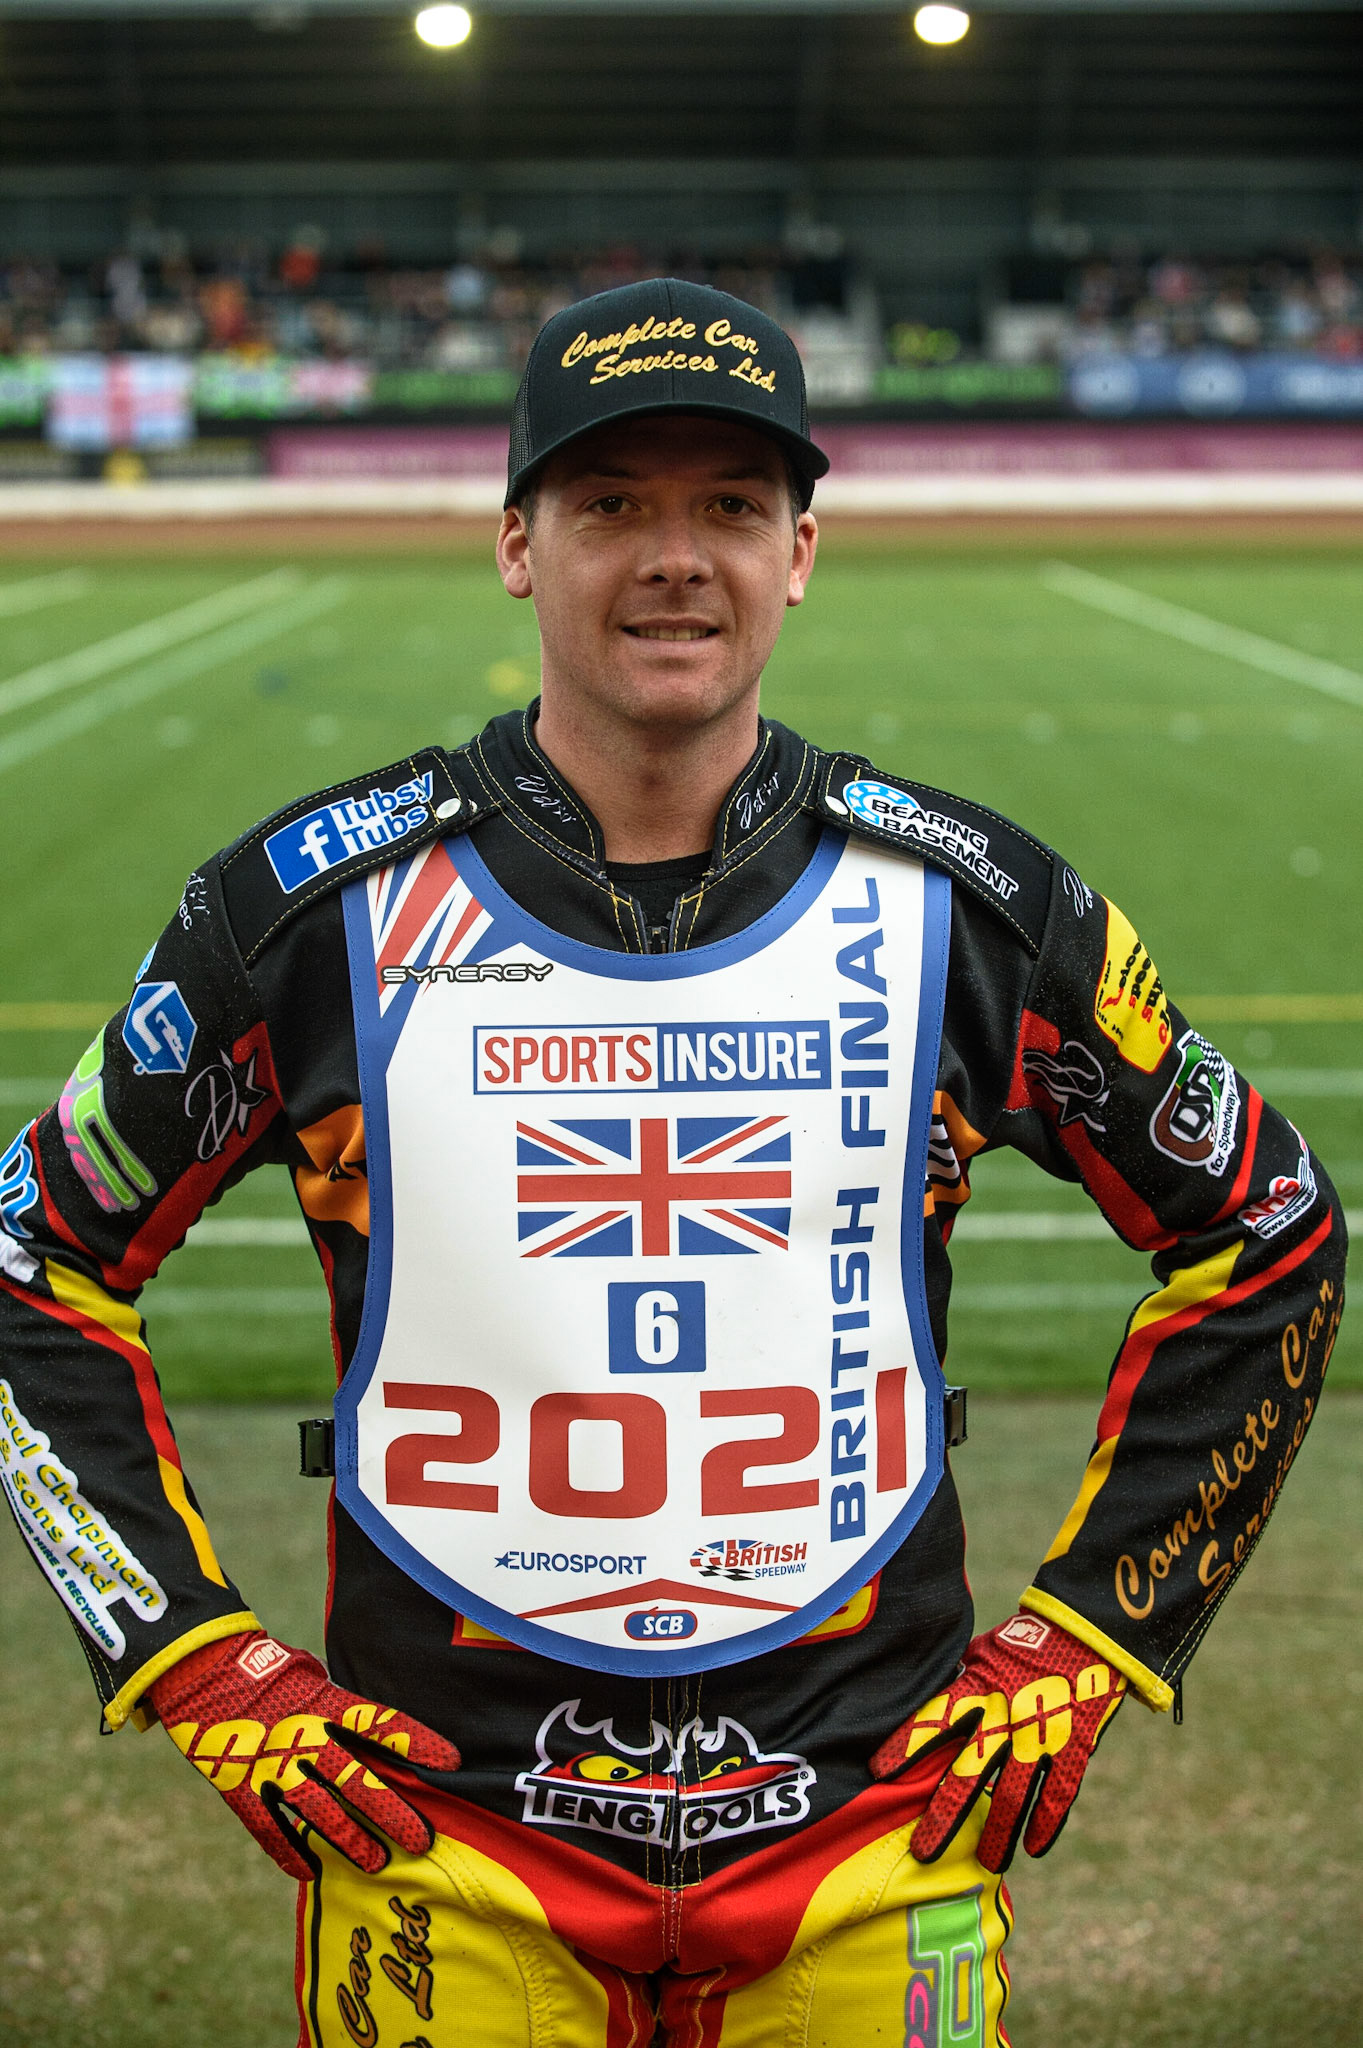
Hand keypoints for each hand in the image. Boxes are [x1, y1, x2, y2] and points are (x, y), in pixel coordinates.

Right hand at [148, 1631, 460, 1878]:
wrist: (199, 1668)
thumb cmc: (262, 1666)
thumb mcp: (309, 1674)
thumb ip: (337, 1705)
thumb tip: (369, 1730)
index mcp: (324, 1703)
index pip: (383, 1724)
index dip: (419, 1744)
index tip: (452, 1763)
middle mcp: (303, 1736)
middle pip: (358, 1780)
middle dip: (393, 1812)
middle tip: (422, 1840)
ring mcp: (271, 1765)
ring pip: (320, 1812)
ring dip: (351, 1840)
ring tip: (377, 1862)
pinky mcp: (240, 1787)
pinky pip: (270, 1829)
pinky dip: (290, 1852)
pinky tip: (311, 1872)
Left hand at [869, 1612, 1125, 1872]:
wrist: (1085, 1631)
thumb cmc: (1023, 1642)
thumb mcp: (981, 1652)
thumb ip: (955, 1682)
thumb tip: (916, 1704)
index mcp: (979, 1686)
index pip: (934, 1719)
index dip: (906, 1746)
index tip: (878, 1773)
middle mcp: (1005, 1715)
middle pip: (969, 1773)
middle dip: (945, 1816)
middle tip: (923, 1852)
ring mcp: (1042, 1735)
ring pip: (1015, 1796)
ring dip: (998, 1833)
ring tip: (985, 1865)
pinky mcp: (1074, 1747)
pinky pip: (1059, 1794)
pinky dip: (1046, 1823)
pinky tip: (1034, 1848)